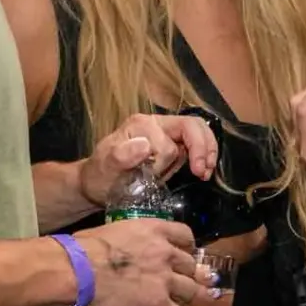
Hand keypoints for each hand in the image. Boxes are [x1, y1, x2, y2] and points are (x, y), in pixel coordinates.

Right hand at [75, 217, 201, 305]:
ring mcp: (165, 279)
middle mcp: (165, 253)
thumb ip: (127, 240)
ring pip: (191, 289)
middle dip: (196, 271)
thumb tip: (119, 248)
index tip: (189, 251)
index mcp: (153, 231)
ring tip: (208, 298)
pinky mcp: (159, 304)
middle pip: (190, 263)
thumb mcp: (113, 232)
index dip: (189, 245)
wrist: (80, 271)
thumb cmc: (85, 248)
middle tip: (202, 278)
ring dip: (200, 295)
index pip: (183, 233)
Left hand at [78, 113, 218, 207]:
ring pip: (198, 130)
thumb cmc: (101, 174)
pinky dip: (205, 154)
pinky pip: (197, 142)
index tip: (154, 178)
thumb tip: (145, 145)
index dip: (165, 163)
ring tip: (205, 172)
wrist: (99, 181)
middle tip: (202, 172)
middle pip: (191, 125)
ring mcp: (166, 132)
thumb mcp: (106, 167)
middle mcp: (156, 123)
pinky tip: (203, 170)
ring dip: (207, 151)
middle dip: (201, 148)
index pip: (167, 142)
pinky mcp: (174, 143)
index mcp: (141, 125)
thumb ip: (122, 155)